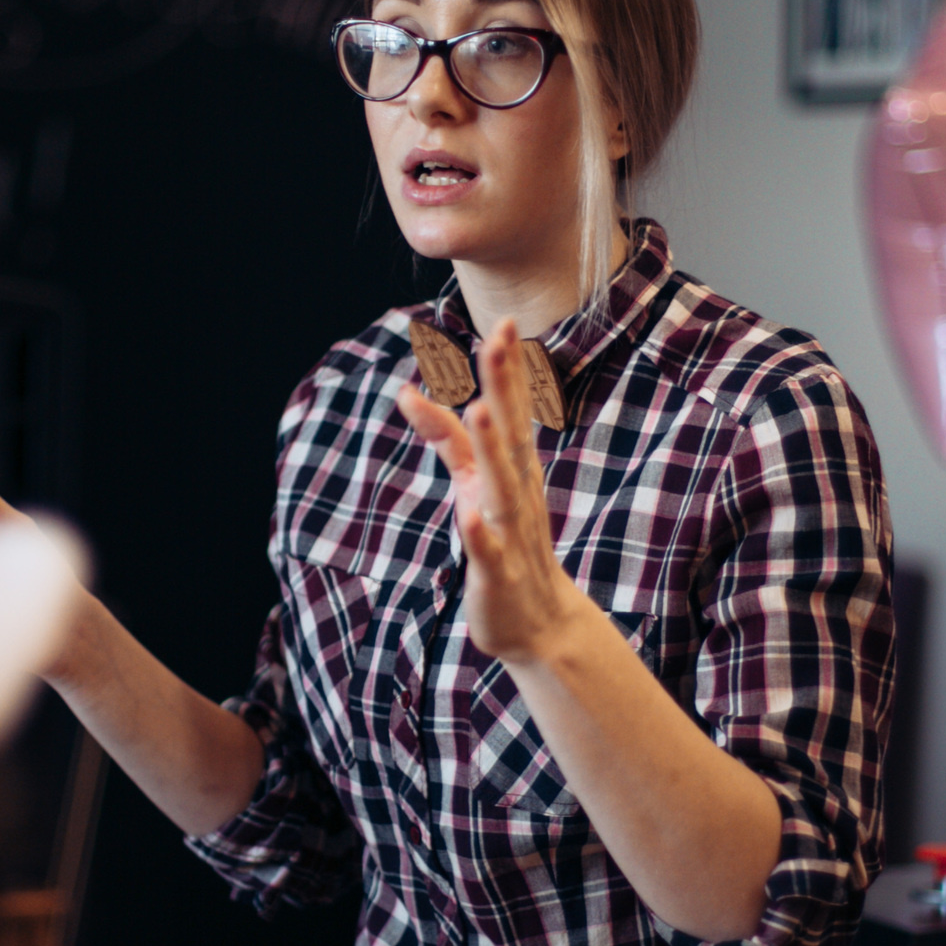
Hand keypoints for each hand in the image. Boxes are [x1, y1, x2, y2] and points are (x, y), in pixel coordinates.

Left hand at [395, 319, 594, 663]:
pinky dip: (479, 534)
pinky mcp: (499, 573)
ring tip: (483, 410)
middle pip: (512, 434)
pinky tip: (467, 517)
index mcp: (514, 468)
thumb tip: (408, 391)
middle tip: (500, 339)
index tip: (505, 323)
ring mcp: (511, 533)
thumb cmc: (505, 542)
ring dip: (493, 450)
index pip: (512, 410)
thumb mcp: (473, 483)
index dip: (506, 370)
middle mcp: (518, 492)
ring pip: (502, 487)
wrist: (537, 622)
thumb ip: (446, 438)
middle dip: (505, 388)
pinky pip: (488, 552)